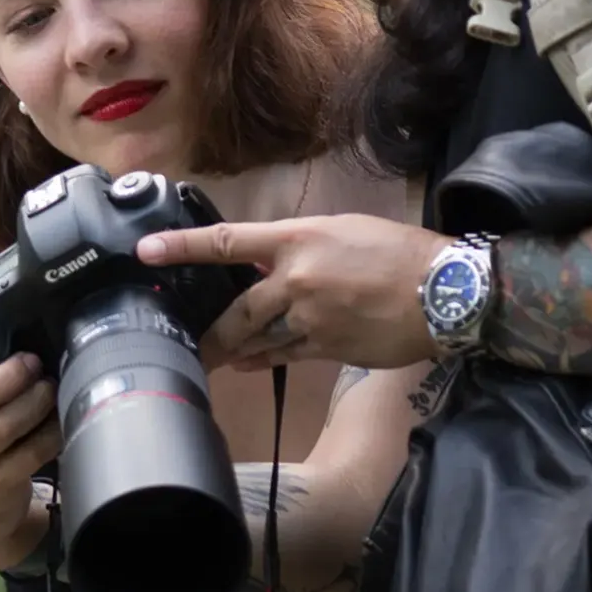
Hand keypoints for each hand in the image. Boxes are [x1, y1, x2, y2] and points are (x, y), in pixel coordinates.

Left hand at [136, 214, 452, 370]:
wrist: (444, 291)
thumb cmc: (398, 251)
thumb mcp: (343, 230)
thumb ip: (298, 245)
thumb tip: (265, 258)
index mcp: (299, 240)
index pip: (228, 242)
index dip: (183, 246)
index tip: (146, 251)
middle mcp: (297, 279)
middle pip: (236, 310)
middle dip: (208, 330)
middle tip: (181, 339)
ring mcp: (310, 319)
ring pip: (257, 337)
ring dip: (232, 348)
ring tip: (210, 355)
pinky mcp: (327, 348)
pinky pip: (282, 356)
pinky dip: (262, 359)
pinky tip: (247, 362)